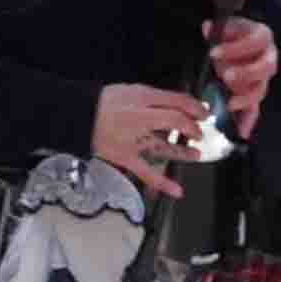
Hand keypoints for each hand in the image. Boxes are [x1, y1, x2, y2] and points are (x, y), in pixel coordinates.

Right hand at [91, 81, 213, 199]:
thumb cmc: (104, 102)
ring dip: (183, 152)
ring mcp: (134, 140)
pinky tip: (177, 191)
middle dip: (192, 127)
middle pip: (175, 121)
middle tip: (198, 131)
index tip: (203, 112)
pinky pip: (147, 173)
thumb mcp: (132, 90)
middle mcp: (140, 118)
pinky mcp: (126, 158)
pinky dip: (163, 184)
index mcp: (142, 99)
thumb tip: (179, 104)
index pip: (177, 101)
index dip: (194, 107)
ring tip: (196, 154)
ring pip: (165, 147)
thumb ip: (155, 98)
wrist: (78, 116)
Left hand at [204, 17, 276, 125]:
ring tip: (229, 105)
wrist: (240, 42)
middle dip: (246, 73)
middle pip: (265, 68)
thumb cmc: (233, 34)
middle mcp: (268, 58)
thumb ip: (217, 29)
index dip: (236, 48)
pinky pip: (255, 109)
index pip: (255, 41)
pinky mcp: (255, 94)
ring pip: (260, 89)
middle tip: (225, 76)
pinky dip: (248, 121)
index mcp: (262, 37)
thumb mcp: (226, 27)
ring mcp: (262, 79)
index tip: (213, 52)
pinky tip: (241, 132)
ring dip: (246, 98)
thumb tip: (207, 27)